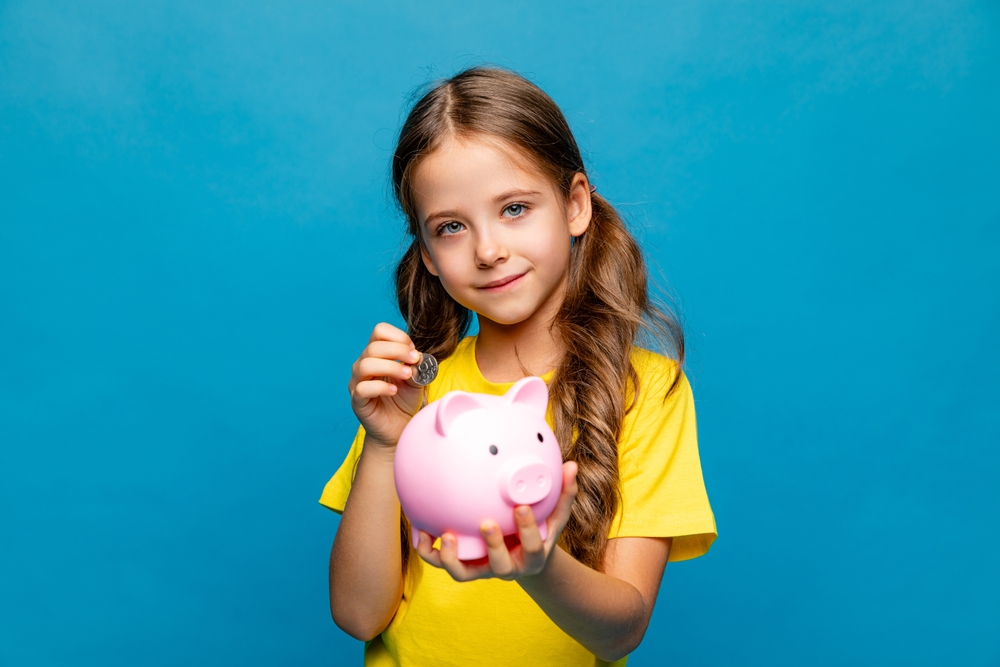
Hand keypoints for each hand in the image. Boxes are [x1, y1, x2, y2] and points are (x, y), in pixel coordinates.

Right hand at [348, 322, 425, 447]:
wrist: (398, 427)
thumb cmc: (404, 400)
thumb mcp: (415, 380)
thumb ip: (415, 367)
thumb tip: (416, 358)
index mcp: (377, 354)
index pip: (379, 331)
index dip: (397, 337)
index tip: (413, 350)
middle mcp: (364, 364)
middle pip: (373, 346)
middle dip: (397, 350)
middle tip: (414, 360)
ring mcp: (357, 382)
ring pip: (366, 365)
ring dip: (390, 367)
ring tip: (406, 375)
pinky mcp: (357, 400)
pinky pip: (362, 388)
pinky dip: (381, 387)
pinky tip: (394, 391)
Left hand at [416, 461, 578, 580]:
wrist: (524, 558)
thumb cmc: (539, 529)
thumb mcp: (554, 514)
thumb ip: (563, 492)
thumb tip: (571, 465)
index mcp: (533, 555)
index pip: (533, 547)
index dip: (527, 530)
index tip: (521, 507)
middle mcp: (508, 567)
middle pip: (501, 566)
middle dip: (494, 546)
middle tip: (486, 523)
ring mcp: (483, 569)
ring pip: (464, 574)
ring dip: (453, 557)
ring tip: (446, 535)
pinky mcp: (464, 565)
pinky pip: (442, 563)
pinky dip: (429, 550)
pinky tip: (421, 530)